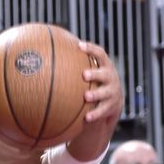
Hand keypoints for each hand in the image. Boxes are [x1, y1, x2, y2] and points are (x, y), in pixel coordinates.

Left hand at [60, 41, 121, 161]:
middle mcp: (110, 78)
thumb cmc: (94, 81)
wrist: (113, 100)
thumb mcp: (91, 70)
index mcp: (104, 66)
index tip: (79, 45)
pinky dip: (95, 114)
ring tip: (86, 96)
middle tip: (84, 74)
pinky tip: (87, 118)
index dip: (91, 49)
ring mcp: (112, 92)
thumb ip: (75, 61)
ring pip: (105, 93)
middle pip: (104, 74)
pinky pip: (103, 111)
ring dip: (96, 94)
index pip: (100, 54)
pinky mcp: (111, 106)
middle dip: (95, 74)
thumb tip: (50, 49)